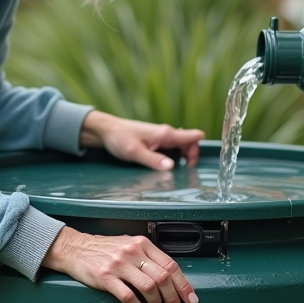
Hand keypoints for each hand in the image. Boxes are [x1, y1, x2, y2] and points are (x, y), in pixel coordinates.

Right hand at [40, 227, 198, 302]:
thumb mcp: (128, 245)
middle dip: (174, 299)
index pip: (170, 265)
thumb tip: (169, 276)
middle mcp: (132, 252)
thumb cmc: (103, 249)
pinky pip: (128, 296)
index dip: (184, 285)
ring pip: (149, 287)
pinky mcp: (105, 277)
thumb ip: (147, 257)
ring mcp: (118, 264)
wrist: (74, 248)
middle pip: (163, 278)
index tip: (191, 299)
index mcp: (141, 244)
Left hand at [79, 110, 204, 169]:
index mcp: (164, 134)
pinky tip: (164, 164)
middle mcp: (165, 133)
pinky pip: (171, 147)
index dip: (197, 150)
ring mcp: (160, 136)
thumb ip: (153, 160)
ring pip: (180, 146)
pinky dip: (173, 156)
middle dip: (191, 157)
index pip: (193, 137)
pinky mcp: (155, 140)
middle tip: (183, 172)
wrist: (106, 130)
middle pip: (189, 143)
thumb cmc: (119, 138)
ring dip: (182, 157)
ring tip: (175, 171)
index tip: (190, 166)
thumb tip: (171, 167)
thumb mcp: (135, 153)